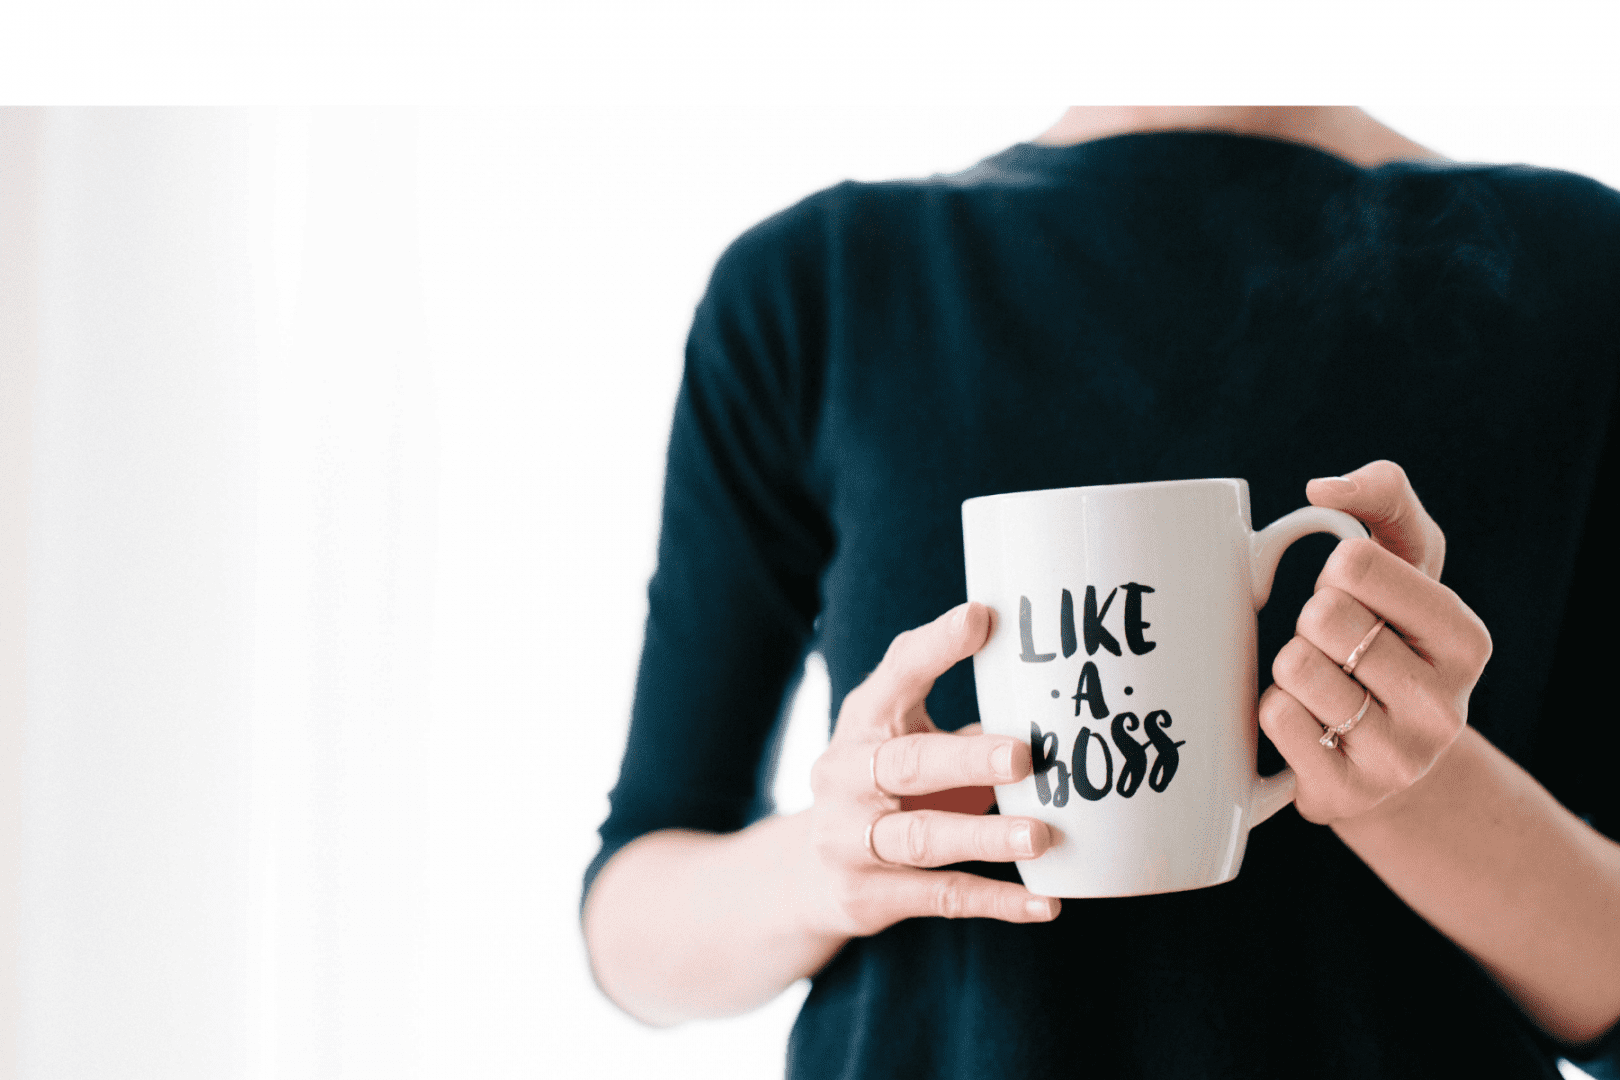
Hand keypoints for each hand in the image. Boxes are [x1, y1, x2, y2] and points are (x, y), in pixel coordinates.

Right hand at [800, 602, 1061, 935]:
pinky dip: (995, 901)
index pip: (897, 674)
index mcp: (864, 720)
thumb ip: (971, 720)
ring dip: (985, 836)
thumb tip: (1060, 700)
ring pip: (923, 838)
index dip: (936, 646)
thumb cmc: (887, 785)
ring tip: (1042, 837)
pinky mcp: (867, 895)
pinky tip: (1045, 903)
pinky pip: (939, 897)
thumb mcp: (908, 737)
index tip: (982, 617)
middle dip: (966, 760)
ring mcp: (849, 839)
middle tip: (1023, 756)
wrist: (811, 871)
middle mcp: (846, 775)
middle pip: (908, 764)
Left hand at [1259, 461, 1492, 822]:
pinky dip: (1273, 710)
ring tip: (1323, 688)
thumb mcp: (1404, 562)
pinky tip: (1308, 726)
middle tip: (1336, 650)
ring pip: (1294, 667)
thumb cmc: (1387, 638)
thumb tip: (1323, 488)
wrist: (1385, 759)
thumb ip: (1383, 497)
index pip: (1353, 565)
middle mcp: (1446, 706)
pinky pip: (1274, 717)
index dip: (1335, 574)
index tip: (1357, 602)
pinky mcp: (1346, 795)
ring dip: (1289, 668)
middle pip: (1321, 616)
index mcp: (1466, 640)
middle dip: (1310, 622)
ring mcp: (1399, 759)